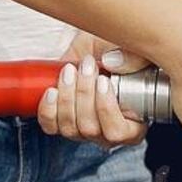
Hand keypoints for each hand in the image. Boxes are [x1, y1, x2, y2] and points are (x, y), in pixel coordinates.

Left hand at [37, 32, 149, 147]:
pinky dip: (48, 109)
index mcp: (132, 124)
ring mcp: (82, 129)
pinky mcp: (60, 122)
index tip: (103, 81)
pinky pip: (50, 125)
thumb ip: (133, 57)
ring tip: (70, 71)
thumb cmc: (116, 54)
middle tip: (86, 67)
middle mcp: (106, 132)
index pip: (118, 132)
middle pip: (90, 128)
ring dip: (66, 97)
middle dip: (84, 94)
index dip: (107, 109)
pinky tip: (52, 91)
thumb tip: (112, 63)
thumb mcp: (133, 50)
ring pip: (69, 127)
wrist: (94, 49)